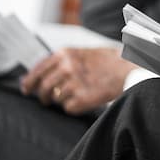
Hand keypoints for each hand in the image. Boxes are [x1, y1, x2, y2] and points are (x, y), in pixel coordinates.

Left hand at [20, 47, 136, 114]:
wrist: (131, 68)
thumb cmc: (112, 60)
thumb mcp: (85, 52)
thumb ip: (64, 60)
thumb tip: (44, 71)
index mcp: (65, 54)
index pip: (38, 70)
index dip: (30, 81)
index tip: (27, 88)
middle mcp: (66, 67)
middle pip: (42, 87)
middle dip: (43, 95)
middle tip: (46, 99)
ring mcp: (73, 83)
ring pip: (55, 98)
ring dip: (63, 99)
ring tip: (76, 95)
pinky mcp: (81, 98)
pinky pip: (68, 108)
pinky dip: (75, 106)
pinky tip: (86, 98)